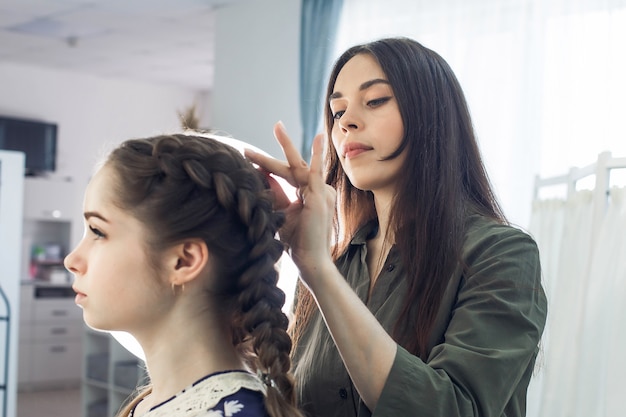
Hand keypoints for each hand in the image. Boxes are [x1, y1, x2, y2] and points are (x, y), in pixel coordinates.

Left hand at [244, 122, 335, 277]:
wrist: (310, 261)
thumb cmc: (296, 242)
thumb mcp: (280, 213)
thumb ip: (274, 194)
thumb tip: (260, 175)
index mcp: (310, 196)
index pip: (287, 177)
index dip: (268, 168)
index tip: (250, 159)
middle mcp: (319, 191)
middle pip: (292, 168)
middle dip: (276, 152)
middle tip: (272, 128)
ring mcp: (322, 192)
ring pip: (297, 167)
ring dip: (285, 147)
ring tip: (277, 127)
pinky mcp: (321, 196)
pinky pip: (316, 172)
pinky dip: (316, 155)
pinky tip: (318, 138)